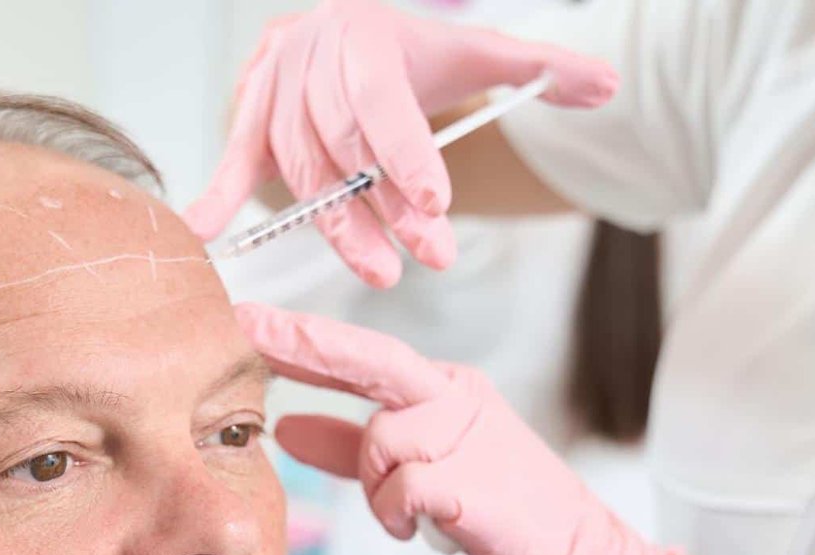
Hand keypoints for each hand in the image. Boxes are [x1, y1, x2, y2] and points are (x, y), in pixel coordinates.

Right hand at [184, 0, 616, 286]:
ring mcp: (274, 83)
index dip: (404, 156)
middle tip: (427, 259)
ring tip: (380, 270)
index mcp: (365, 34)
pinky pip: (234, 157)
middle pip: (342, 145)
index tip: (432, 208)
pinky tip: (206, 230)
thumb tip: (609, 82)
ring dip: (337, 225)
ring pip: (299, 166)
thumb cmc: (412, 52)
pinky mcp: (248, 113)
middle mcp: (311, 54)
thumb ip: (542, 65)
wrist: (349, 25)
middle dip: (383, 208)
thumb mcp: (478, 51)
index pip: (382, 102)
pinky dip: (221, 193)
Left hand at [238, 302, 704, 554]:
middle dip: (307, 344)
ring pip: (380, 443)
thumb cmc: (502, 516)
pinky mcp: (475, 480)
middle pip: (372, 361)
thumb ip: (350, 449)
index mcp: (445, 390)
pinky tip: (428, 528)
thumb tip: (285, 427)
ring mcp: (471, 435)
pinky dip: (400, 515)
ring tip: (417, 516)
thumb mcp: (419, 474)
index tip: (245, 319)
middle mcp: (458, 398)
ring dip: (378, 491)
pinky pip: (402, 488)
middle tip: (249, 325)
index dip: (301, 339)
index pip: (362, 357)